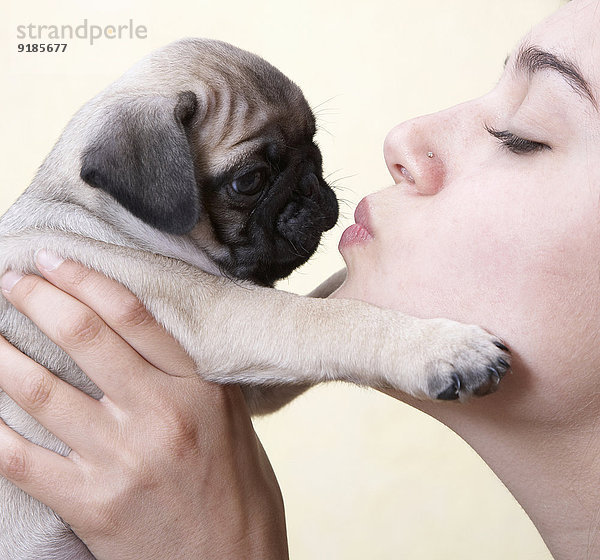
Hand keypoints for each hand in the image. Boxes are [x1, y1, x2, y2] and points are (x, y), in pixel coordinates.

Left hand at [0, 254, 287, 559]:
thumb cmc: (238, 490)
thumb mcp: (231, 420)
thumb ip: (191, 378)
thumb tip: (144, 337)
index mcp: (200, 390)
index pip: (133, 316)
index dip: (86, 280)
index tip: (53, 260)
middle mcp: (161, 416)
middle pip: (84, 339)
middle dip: (37, 300)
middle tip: (12, 281)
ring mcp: (122, 460)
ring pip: (41, 391)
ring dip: (1, 354)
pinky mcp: (90, 504)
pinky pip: (21, 457)